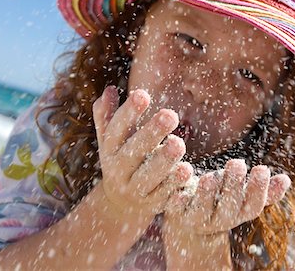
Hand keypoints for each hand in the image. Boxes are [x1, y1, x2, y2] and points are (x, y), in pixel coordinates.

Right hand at [92, 86, 191, 221]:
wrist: (121, 205)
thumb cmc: (122, 159)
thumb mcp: (111, 140)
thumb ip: (108, 116)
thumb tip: (109, 89)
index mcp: (110, 149)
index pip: (117, 129)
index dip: (129, 112)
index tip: (144, 94)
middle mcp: (119, 170)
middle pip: (134, 151)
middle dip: (151, 133)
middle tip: (170, 115)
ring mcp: (134, 190)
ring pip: (148, 176)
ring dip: (164, 160)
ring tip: (179, 144)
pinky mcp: (152, 205)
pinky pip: (163, 197)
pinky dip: (174, 186)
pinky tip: (186, 172)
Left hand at [164, 159, 290, 234]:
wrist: (187, 217)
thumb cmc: (220, 198)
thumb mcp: (241, 195)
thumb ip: (263, 190)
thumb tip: (286, 180)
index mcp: (237, 213)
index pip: (252, 207)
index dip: (258, 190)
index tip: (261, 168)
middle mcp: (218, 220)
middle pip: (228, 209)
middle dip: (233, 187)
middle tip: (237, 164)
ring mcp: (195, 219)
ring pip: (202, 210)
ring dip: (207, 194)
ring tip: (211, 176)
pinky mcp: (175, 212)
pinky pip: (175, 207)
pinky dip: (177, 198)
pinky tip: (180, 184)